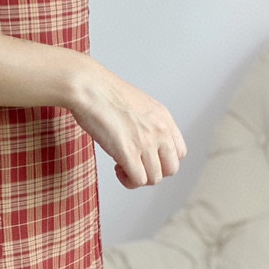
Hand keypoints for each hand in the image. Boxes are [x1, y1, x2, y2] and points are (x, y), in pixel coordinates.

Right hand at [71, 60, 186, 188]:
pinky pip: (138, 180)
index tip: (146, 157)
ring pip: (154, 178)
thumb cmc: (103, 93)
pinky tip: (117, 169)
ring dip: (138, 178)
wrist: (89, 88)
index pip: (179, 152)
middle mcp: (160, 131)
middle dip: (152, 172)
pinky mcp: (128, 153)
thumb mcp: (137, 104)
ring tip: (122, 167)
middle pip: (171, 169)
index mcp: (164, 118)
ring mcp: (146, 143)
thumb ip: (146, 122)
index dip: (162, 160)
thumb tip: (140, 138)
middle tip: (135, 165)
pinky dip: (128, 181)